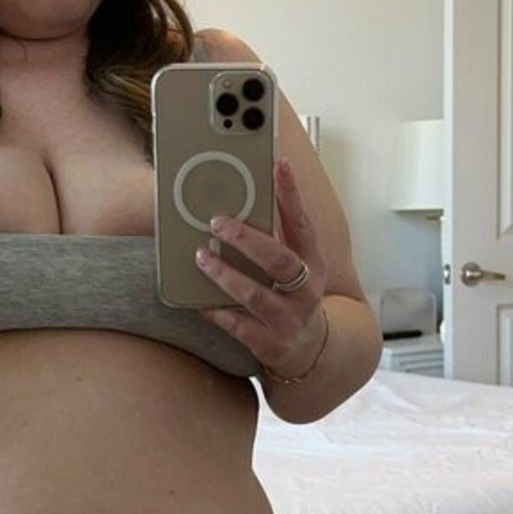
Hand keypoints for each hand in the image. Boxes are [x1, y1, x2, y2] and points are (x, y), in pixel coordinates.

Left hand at [195, 157, 328, 379]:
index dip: (291, 193)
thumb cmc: (291, 296)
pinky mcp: (272, 344)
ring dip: (226, 275)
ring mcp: (290, 319)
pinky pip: (241, 327)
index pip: (303, 223)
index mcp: (312, 262)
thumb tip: (236, 200)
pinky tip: (200, 303)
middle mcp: (306, 290)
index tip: (279, 163)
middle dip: (247, 239)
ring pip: (256, 296)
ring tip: (201, 258)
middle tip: (217, 222)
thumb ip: (274, 239)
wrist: (308, 350)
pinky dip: (219, 314)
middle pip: (279, 260)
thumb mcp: (295, 267)